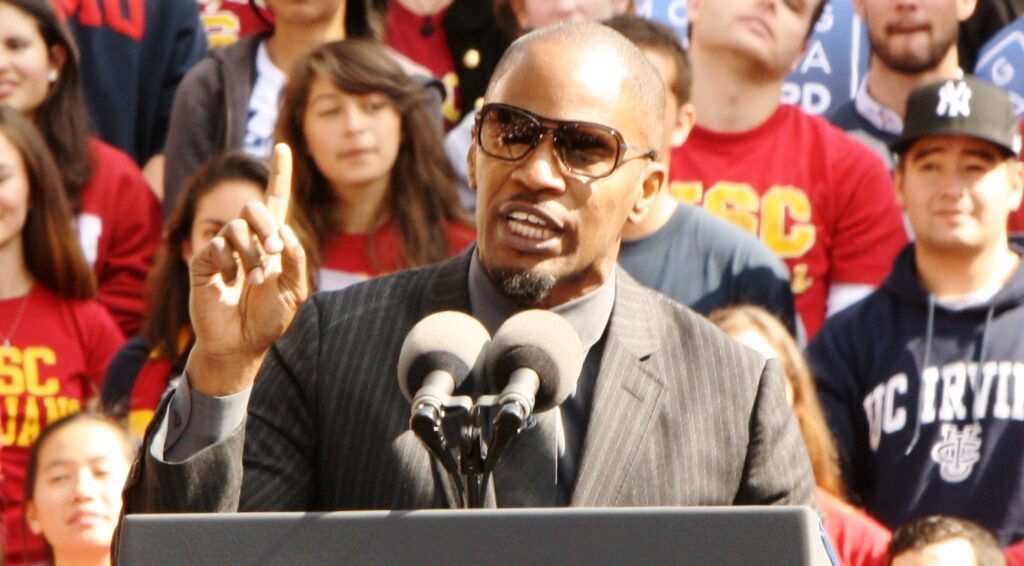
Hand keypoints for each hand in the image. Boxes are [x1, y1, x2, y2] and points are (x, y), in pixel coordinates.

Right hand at [185, 144, 307, 395]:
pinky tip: (229, 281)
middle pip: (255, 207)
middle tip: (274, 253)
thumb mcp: (293, 292)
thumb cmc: (267, 321)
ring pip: (237, 227)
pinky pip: (215, 245)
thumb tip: (284, 233)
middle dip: (267, 226)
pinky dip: (228, 262)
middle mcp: (248, 240)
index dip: (280, 174)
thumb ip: (295, 261)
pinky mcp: (203, 261)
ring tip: (255, 280)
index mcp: (273, 244)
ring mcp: (224, 249)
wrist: (240, 345)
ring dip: (251, 252)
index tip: (282, 147)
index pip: (277, 202)